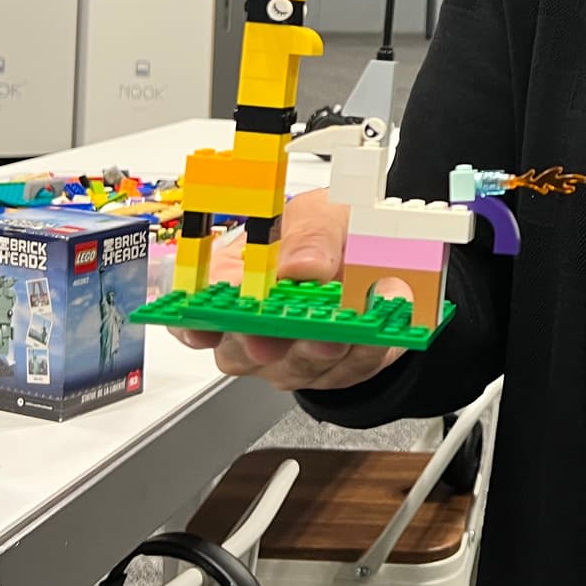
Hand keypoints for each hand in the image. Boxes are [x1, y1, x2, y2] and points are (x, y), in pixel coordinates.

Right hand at [169, 188, 407, 391]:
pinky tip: (380, 320)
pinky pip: (347, 370)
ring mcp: (290, 355)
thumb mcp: (322, 214)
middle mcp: (254, 325)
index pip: (200, 308)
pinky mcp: (333, 371)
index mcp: (237, 277)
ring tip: (347, 322)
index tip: (222, 321)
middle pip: (241, 352)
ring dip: (324, 345)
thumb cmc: (334, 232)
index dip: (203, 321)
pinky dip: (367, 346)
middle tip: (295, 325)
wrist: (386, 257)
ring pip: (295, 367)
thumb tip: (297, 267)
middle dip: (270, 341)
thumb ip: (310, 233)